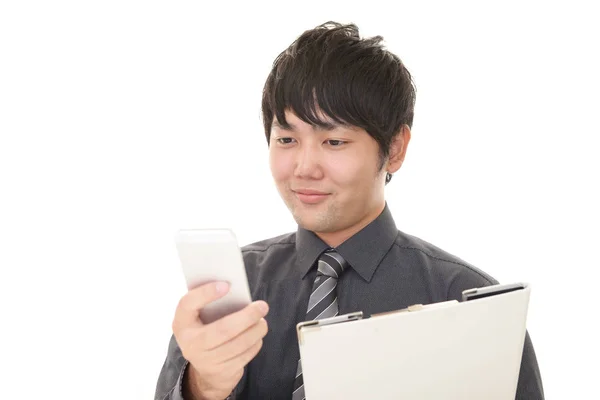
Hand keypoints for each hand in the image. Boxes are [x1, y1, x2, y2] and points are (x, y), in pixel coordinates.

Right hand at [172, 282, 268, 399]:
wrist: (203, 368)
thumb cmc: (206, 330)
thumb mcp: (200, 317)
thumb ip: (211, 303)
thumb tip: (235, 289)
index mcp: (181, 322)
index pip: (188, 304)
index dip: (206, 293)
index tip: (227, 285)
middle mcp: (190, 343)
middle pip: (223, 329)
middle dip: (247, 317)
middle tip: (262, 306)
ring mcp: (205, 360)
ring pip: (238, 345)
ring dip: (255, 331)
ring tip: (263, 321)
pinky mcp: (221, 372)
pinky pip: (244, 356)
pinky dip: (255, 344)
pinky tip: (257, 336)